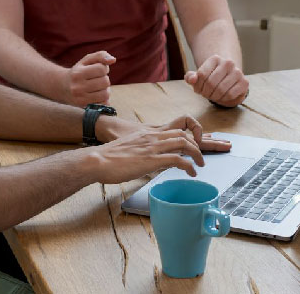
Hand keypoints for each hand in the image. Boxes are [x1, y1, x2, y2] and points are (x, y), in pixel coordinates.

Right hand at [59, 51, 114, 105]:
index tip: (98, 70)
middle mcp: (77, 87)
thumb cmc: (79, 71)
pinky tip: (97, 95)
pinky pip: (103, 104)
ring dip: (105, 90)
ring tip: (98, 87)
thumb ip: (100, 55)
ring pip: (106, 94)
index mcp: (78, 73)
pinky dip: (103, 99)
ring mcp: (80, 99)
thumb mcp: (87, 60)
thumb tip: (113, 60)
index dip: (104, 68)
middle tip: (97, 79)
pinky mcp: (85, 107)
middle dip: (104, 79)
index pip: (102, 69)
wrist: (63, 87)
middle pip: (105, 82)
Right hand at [98, 115, 231, 153]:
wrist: (97, 160)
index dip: (192, 132)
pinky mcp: (151, 159)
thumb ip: (142, 151)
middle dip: (200, 143)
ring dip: (197, 154)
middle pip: (185, 133)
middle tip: (203, 157)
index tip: (196, 144)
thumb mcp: (130, 149)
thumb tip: (150, 161)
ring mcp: (153, 147)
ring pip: (184, 143)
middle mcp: (153, 136)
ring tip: (201, 165)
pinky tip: (192, 173)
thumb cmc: (109, 158)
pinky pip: (178, 159)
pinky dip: (189, 166)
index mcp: (149, 133)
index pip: (177, 125)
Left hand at [185, 55, 248, 106]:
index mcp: (215, 58)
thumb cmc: (211, 78)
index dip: (197, 86)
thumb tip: (192, 79)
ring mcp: (237, 72)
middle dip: (205, 93)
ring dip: (214, 97)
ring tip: (212, 96)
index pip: (201, 74)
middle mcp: (228, 63)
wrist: (228, 78)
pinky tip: (221, 97)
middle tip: (205, 95)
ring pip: (221, 89)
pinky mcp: (244, 82)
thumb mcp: (199, 77)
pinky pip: (230, 95)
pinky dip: (224, 99)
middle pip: (211, 83)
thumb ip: (191, 77)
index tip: (198, 90)